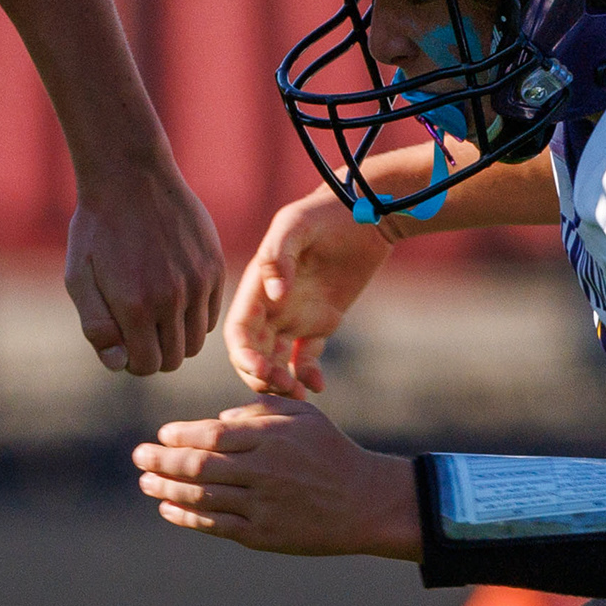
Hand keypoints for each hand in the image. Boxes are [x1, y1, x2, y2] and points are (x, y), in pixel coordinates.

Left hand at [66, 162, 225, 375]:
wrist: (130, 176)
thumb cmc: (97, 228)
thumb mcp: (78, 278)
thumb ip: (97, 326)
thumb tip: (119, 363)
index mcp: (136, 306)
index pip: (146, 364)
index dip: (132, 362)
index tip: (123, 344)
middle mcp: (172, 299)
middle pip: (174, 359)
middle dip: (154, 354)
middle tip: (138, 332)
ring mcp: (198, 283)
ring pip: (196, 342)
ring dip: (176, 339)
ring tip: (156, 317)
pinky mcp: (214, 267)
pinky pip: (210, 315)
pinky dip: (194, 317)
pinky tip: (174, 297)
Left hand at [133, 395, 417, 557]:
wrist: (364, 503)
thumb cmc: (329, 452)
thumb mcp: (302, 416)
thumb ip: (258, 410)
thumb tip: (216, 420)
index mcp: (271, 439)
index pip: (212, 435)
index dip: (181, 435)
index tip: (162, 435)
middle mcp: (264, 472)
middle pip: (199, 466)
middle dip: (162, 461)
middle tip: (138, 456)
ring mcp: (262, 506)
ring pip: (202, 497)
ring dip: (167, 489)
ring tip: (146, 482)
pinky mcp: (263, 535)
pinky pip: (215, 525)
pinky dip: (187, 516)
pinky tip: (168, 508)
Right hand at [226, 187, 396, 396]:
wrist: (367, 213)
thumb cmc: (328, 212)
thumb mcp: (297, 224)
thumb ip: (278, 255)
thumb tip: (273, 296)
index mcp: (257, 286)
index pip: (237, 331)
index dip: (242, 355)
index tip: (261, 370)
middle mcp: (271, 305)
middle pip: (253, 353)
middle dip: (262, 376)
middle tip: (286, 388)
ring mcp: (295, 315)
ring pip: (276, 360)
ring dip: (282, 381)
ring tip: (301, 393)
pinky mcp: (321, 321)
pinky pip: (306, 356)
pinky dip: (307, 374)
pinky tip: (318, 385)